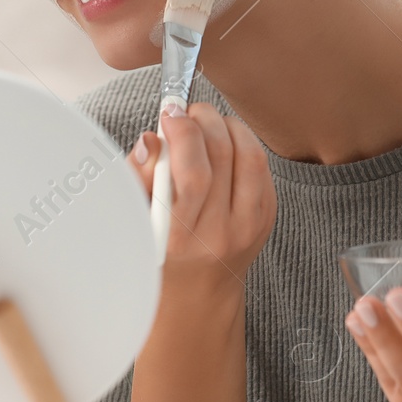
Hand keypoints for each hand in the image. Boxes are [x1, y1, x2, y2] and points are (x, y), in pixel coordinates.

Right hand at [131, 102, 275, 293]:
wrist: (197, 289)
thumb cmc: (158, 249)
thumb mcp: (134, 218)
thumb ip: (137, 178)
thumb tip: (151, 139)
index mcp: (178, 237)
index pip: (193, 175)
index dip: (182, 132)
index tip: (168, 114)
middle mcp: (218, 234)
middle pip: (222, 155)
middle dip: (203, 119)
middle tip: (186, 112)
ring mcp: (249, 227)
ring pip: (249, 154)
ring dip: (227, 125)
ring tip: (206, 123)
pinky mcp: (267, 218)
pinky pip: (262, 166)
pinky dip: (243, 143)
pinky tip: (224, 143)